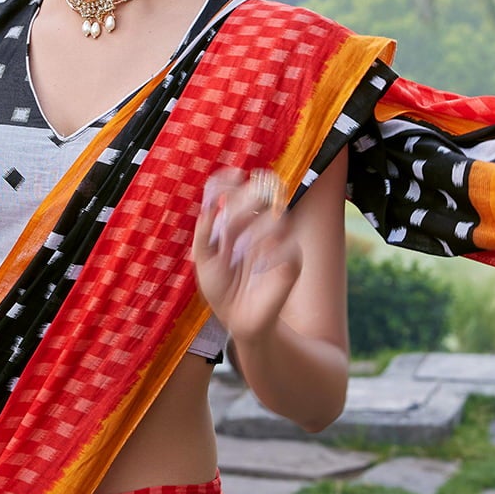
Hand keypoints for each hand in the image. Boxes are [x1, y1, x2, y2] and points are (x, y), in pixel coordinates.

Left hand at [191, 167, 300, 345]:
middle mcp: (263, 226)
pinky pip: (287, 248)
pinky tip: (257, 265)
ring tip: (239, 246)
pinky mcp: (291, 264)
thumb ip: (205, 231)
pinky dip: (269, 254)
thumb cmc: (221, 287)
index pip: (243, 189)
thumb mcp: (203, 258)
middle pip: (264, 194)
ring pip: (276, 218)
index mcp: (242, 221)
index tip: (232, 174)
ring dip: (254, 228)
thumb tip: (211, 206)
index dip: (236, 179)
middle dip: (246, 199)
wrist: (236, 319)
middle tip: (230, 215)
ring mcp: (280, 244)